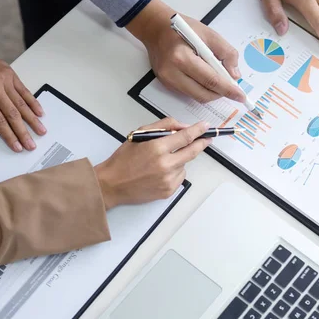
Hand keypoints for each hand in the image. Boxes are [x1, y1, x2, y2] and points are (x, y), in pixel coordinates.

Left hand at [0, 57, 45, 151]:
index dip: (9, 135)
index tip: (17, 146)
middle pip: (12, 114)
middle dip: (23, 132)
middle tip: (31, 144)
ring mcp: (4, 81)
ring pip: (21, 104)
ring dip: (33, 120)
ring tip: (41, 131)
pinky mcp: (11, 75)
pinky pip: (25, 91)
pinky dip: (33, 103)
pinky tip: (40, 113)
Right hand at [94, 118, 210, 208]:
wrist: (112, 184)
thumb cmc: (123, 159)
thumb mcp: (140, 135)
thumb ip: (163, 126)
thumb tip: (183, 127)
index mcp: (156, 148)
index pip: (185, 137)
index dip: (198, 130)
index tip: (206, 126)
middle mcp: (165, 164)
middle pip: (192, 152)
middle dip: (201, 143)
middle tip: (206, 139)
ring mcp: (168, 180)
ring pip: (185, 165)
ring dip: (180, 159)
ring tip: (161, 161)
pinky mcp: (168, 191)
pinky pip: (180, 177)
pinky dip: (175, 172)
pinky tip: (160, 172)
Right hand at [126, 0, 246, 103]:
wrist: (156, 28)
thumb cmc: (182, 28)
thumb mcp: (209, 34)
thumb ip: (226, 53)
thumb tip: (235, 75)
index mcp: (182, 57)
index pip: (210, 80)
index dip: (228, 90)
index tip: (241, 96)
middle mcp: (172, 73)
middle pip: (203, 94)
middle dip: (221, 93)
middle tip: (232, 88)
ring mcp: (167, 80)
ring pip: (196, 97)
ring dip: (211, 92)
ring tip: (219, 81)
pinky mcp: (166, 84)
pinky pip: (189, 93)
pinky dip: (201, 89)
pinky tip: (205, 78)